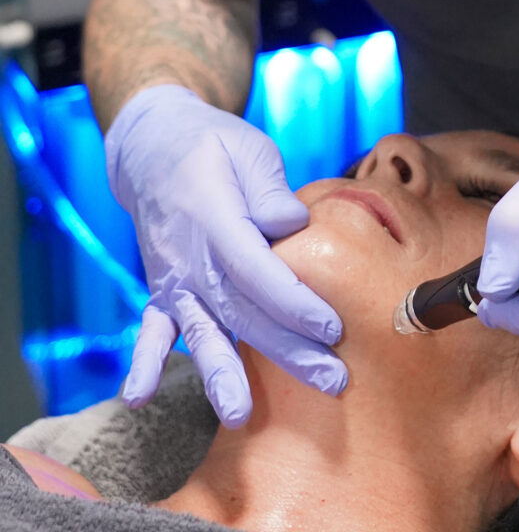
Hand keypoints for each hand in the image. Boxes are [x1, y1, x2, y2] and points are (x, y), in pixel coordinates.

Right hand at [105, 85, 346, 426]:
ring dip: (222, 375)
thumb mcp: (248, 150)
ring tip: (240, 416)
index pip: (257, 270)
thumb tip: (292, 222)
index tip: (333, 329)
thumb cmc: (215, 148)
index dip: (294, 302)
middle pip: (241, 312)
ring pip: (201, 331)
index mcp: (214, 217)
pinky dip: (142, 361)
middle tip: (331, 381)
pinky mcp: (164, 290)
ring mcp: (172, 277)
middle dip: (287, 351)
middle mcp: (189, 255)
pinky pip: (150, 328)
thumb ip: (269, 188)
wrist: (153, 148)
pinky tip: (139, 397)